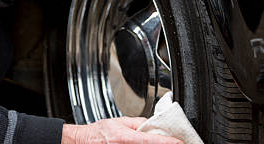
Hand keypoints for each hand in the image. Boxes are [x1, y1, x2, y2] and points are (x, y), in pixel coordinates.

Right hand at [61, 117, 184, 143]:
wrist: (83, 142)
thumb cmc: (98, 133)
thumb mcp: (119, 121)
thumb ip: (137, 124)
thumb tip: (152, 125)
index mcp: (126, 138)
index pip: (152, 141)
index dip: (168, 142)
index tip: (180, 142)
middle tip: (174, 142)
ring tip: (161, 142)